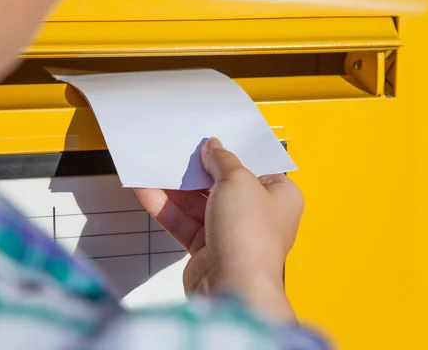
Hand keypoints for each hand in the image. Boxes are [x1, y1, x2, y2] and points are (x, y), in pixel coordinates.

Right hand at [134, 138, 303, 321]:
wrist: (233, 286)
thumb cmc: (249, 234)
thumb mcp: (238, 181)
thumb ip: (223, 160)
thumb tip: (214, 147)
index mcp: (280, 197)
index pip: (255, 168)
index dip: (232, 154)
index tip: (211, 141)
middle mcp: (258, 216)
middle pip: (223, 185)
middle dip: (198, 170)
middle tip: (178, 151)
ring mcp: (231, 233)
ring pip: (199, 204)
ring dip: (176, 188)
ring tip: (155, 167)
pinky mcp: (207, 250)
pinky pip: (185, 222)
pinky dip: (166, 207)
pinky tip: (147, 191)